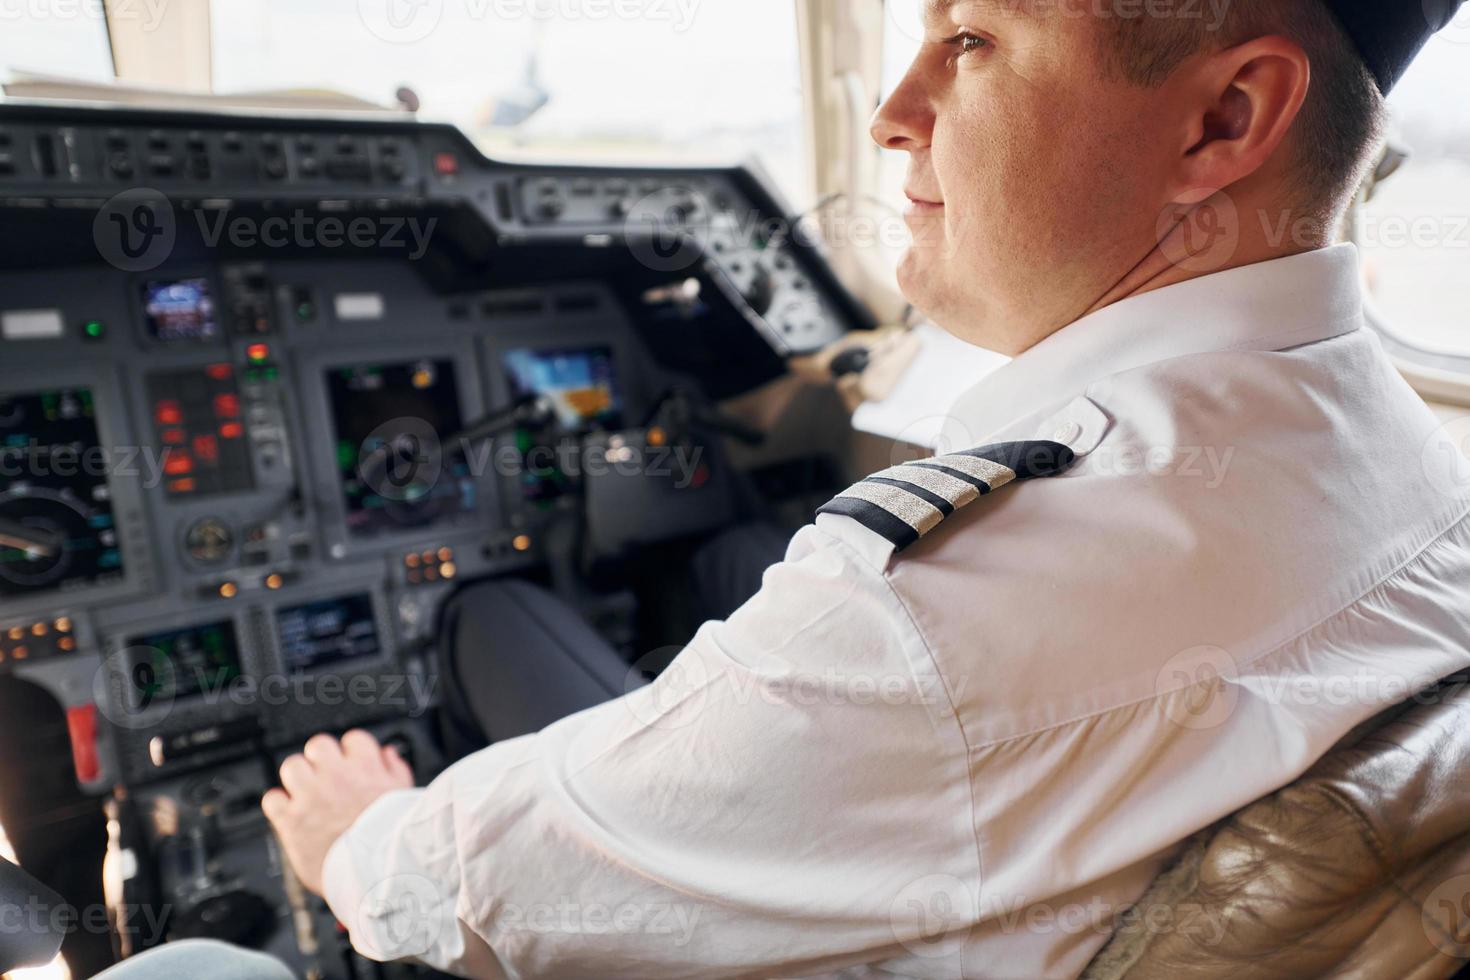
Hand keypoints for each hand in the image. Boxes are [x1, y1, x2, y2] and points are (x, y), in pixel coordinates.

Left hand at [262, 730, 413, 895]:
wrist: (378, 873)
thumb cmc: (394, 838)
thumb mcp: (404, 796)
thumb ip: (395, 769)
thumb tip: (387, 753)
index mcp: (366, 767)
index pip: (353, 739)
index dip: (352, 752)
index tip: (352, 764)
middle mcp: (336, 776)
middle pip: (318, 745)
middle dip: (321, 759)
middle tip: (326, 778)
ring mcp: (311, 797)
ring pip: (291, 766)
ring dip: (298, 778)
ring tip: (307, 794)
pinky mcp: (291, 820)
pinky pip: (272, 799)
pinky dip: (279, 805)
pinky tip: (291, 814)